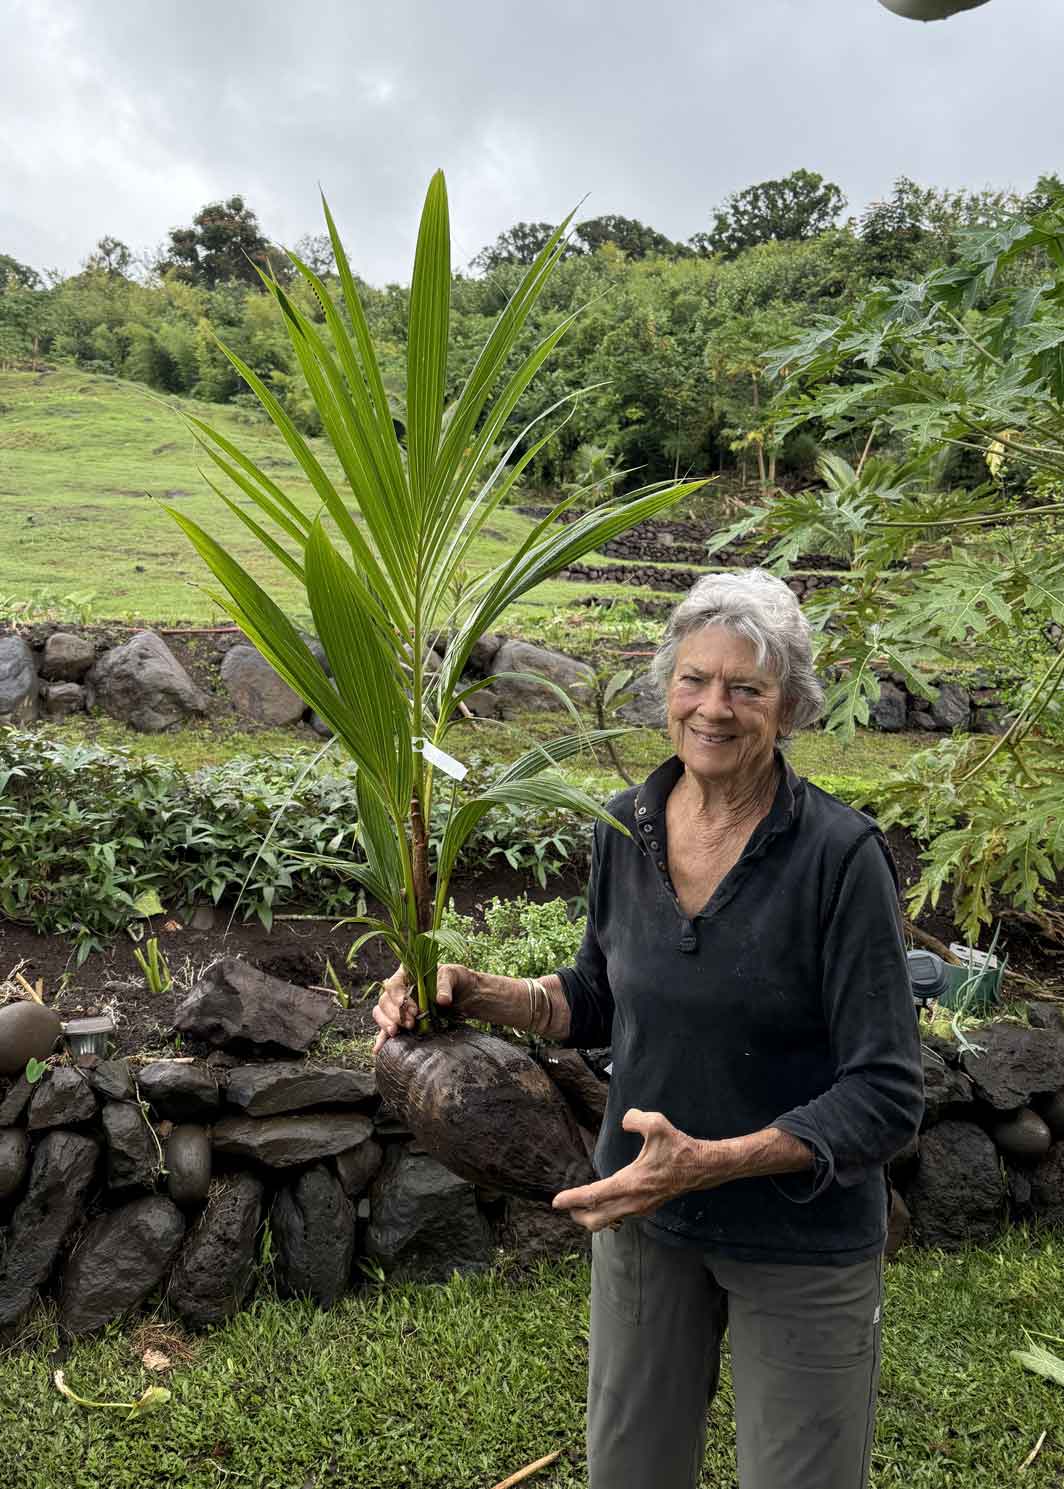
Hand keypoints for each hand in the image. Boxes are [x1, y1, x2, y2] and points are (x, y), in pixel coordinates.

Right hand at [371, 963, 476, 1054]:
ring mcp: (399, 1006)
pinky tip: (378, 1050)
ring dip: (386, 1024)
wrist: (465, 994)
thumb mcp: (453, 975)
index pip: (393, 985)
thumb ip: (445, 984)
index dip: (399, 998)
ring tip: (396, 1033)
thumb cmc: (456, 979)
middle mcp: (399, 990)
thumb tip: (442, 1000)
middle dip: (395, 1014)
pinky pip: (387, 1029)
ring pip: (381, 1013)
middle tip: (411, 1023)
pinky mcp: (403, 1021)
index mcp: (406, 974)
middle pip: (384, 1001)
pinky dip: (382, 1039)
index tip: (414, 1011)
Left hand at [551, 1108, 734, 1232]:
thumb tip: (625, 1121)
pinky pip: (619, 1216)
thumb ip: (635, 1118)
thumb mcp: (657, 1123)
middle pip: (595, 1219)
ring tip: (578, 1204)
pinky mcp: (646, 1208)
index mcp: (631, 1183)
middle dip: (576, 1214)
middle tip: (564, 1204)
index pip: (594, 1196)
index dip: (572, 1199)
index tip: (555, 1201)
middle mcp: (633, 1201)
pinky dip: (605, 1213)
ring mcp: (640, 1208)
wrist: (702, 1168)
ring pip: (607, 1221)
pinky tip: (603, 1201)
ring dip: (590, 1215)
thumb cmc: (679, 1146)